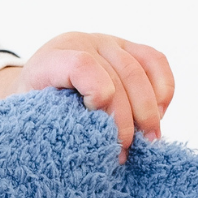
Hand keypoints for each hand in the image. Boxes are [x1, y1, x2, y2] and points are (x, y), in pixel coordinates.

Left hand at [0, 32, 174, 156]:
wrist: (40, 83)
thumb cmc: (37, 107)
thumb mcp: (33, 117)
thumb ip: (51, 126)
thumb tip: (80, 155)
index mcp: (52, 59)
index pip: (81, 65)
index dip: (97, 91)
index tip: (98, 121)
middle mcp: (82, 43)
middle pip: (118, 74)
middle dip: (127, 117)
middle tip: (127, 149)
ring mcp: (108, 42)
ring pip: (141, 69)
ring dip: (149, 109)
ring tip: (150, 140)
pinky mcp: (129, 46)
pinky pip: (156, 60)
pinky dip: (163, 89)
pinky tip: (160, 114)